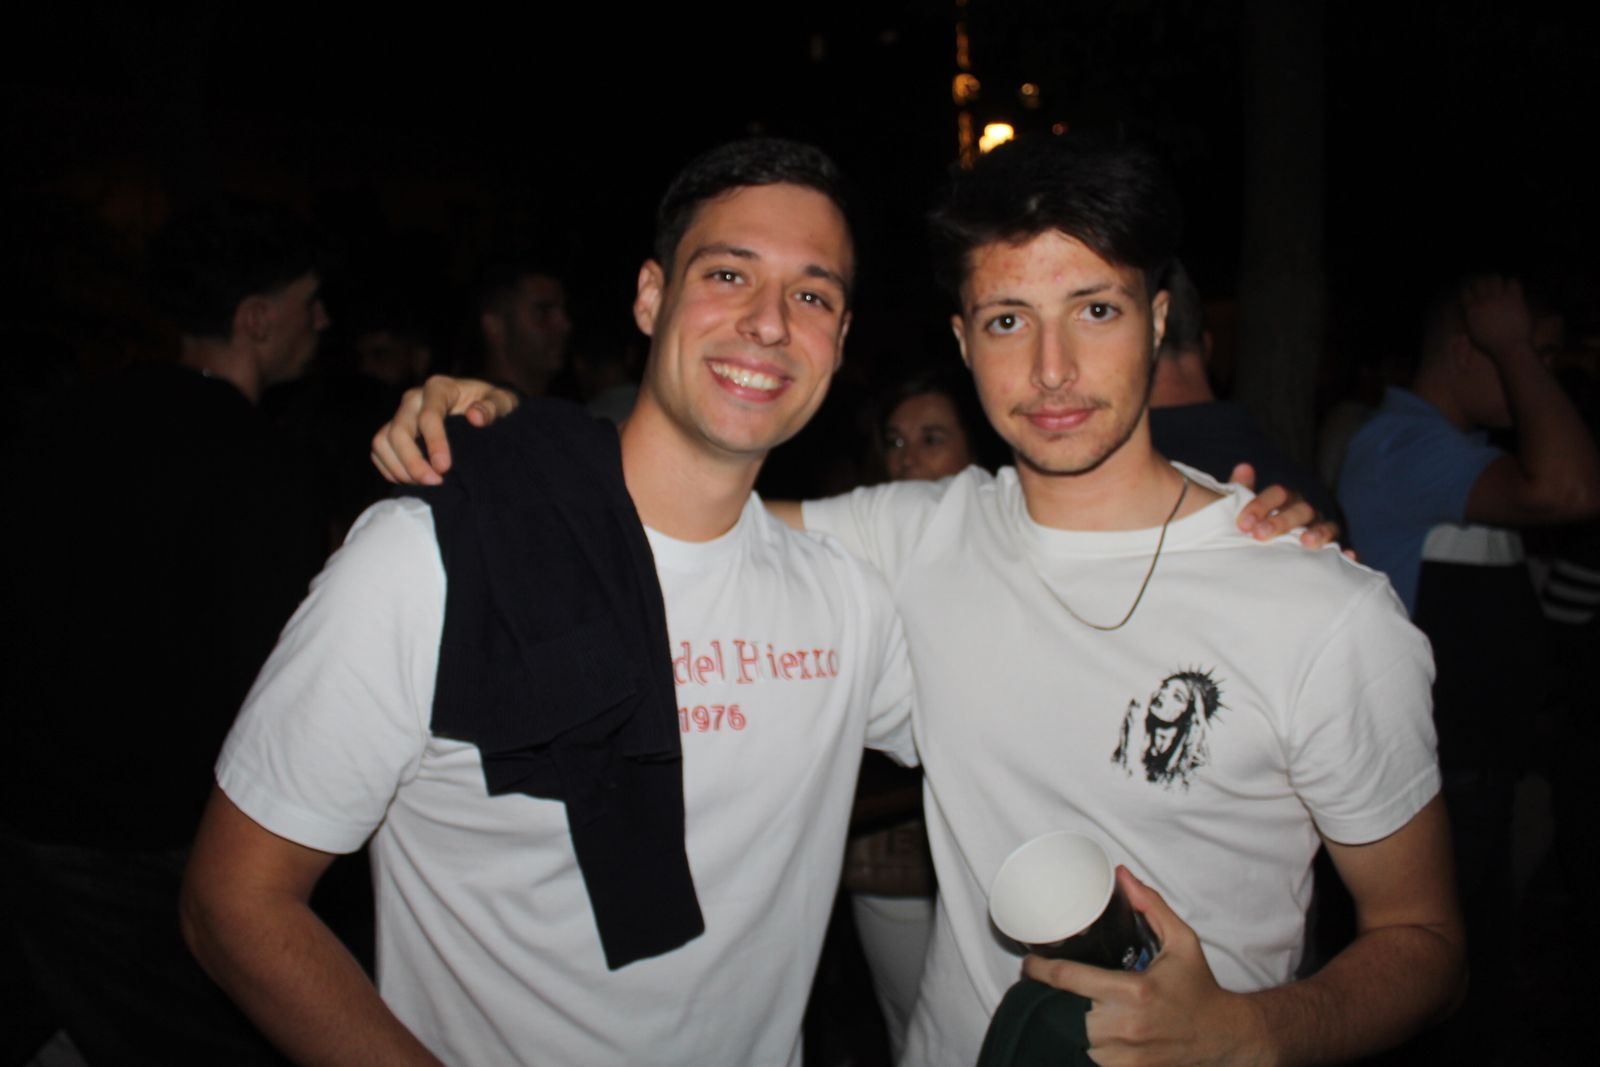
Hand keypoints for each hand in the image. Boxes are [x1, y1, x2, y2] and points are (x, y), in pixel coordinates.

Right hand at [369, 376, 519, 484]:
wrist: (480, 408)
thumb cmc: (493, 405)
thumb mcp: (503, 402)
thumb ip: (493, 408)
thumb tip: (475, 417)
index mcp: (439, 388)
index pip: (429, 415)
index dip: (435, 443)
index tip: (445, 468)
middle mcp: (414, 399)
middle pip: (399, 430)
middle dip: (413, 461)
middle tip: (434, 483)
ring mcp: (400, 415)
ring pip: (383, 442)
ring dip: (400, 468)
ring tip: (425, 484)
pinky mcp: (393, 432)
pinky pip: (379, 452)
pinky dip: (391, 470)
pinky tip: (414, 482)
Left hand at [1023, 867, 1267, 1066]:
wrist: (1222, 1035)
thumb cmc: (1198, 986)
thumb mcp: (1181, 940)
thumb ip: (1150, 906)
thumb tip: (1122, 875)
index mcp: (1134, 991)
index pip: (1069, 978)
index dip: (1040, 970)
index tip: (1029, 963)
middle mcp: (1125, 1025)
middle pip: (1066, 1009)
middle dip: (1056, 997)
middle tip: (1056, 985)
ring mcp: (1125, 1055)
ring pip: (1075, 1036)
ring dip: (1070, 1022)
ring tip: (1077, 1007)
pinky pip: (1091, 1058)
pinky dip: (1087, 1044)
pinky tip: (1092, 1030)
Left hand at [1230, 464, 1340, 549]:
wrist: (1270, 560)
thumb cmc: (1258, 531)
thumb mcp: (1246, 514)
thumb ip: (1241, 492)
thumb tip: (1244, 467)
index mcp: (1285, 501)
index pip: (1277, 494)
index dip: (1260, 506)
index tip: (1242, 524)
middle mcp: (1306, 512)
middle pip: (1300, 510)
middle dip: (1280, 521)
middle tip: (1260, 535)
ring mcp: (1322, 530)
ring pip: (1326, 526)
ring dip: (1318, 532)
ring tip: (1306, 542)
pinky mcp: (1335, 552)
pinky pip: (1345, 551)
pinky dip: (1348, 553)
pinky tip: (1348, 556)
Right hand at [1461, 275, 1531, 360]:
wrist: (1510, 346)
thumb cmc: (1491, 345)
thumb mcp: (1473, 333)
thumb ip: (1471, 320)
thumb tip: (1471, 312)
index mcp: (1472, 310)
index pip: (1465, 292)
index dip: (1470, 291)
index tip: (1474, 294)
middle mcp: (1484, 301)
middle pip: (1479, 281)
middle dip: (1482, 284)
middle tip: (1488, 288)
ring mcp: (1500, 298)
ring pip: (1495, 278)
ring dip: (1497, 281)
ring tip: (1500, 287)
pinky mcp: (1515, 298)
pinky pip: (1513, 282)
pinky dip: (1512, 284)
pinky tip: (1512, 290)